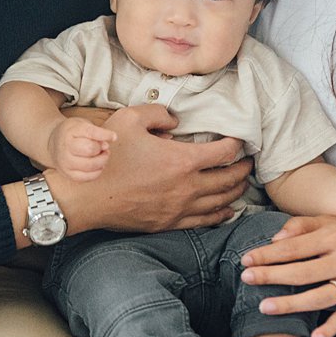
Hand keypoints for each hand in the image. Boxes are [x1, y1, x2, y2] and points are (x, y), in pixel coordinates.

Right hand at [47, 117, 116, 181]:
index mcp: (70, 131)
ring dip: (102, 161)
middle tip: (104, 147)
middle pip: (90, 150)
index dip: (105, 135)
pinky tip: (97, 166)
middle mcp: (65, 147)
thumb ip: (96, 132)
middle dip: (102, 149)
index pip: (91, 132)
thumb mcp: (82, 124)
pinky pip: (87, 177)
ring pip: (90, 166)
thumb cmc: (72, 133)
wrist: (53, 143)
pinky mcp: (68, 174)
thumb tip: (106, 145)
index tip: (114, 136)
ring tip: (102, 156)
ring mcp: (65, 162)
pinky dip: (97, 172)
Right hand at [50, 104, 251, 232]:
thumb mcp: (129, 119)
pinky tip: (226, 211)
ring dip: (236, 192)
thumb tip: (175, 120)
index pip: (223, 152)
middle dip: (243, 169)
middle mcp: (187, 187)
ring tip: (242, 183)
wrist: (86, 196)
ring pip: (220, 203)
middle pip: (228, 179)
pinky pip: (204, 222)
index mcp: (182, 160)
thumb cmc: (107, 156)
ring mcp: (179, 209)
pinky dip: (220, 215)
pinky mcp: (168, 223)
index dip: (236, 144)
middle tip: (249, 162)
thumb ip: (158, 113)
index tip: (239, 139)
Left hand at [240, 215, 335, 336]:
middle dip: (271, 277)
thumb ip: (303, 226)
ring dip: (291, 305)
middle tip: (246, 279)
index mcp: (335, 237)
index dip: (268, 254)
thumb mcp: (333, 222)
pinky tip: (314, 336)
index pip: (294, 247)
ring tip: (264, 307)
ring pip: (320, 297)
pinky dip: (332, 328)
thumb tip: (275, 238)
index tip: (245, 260)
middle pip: (302, 272)